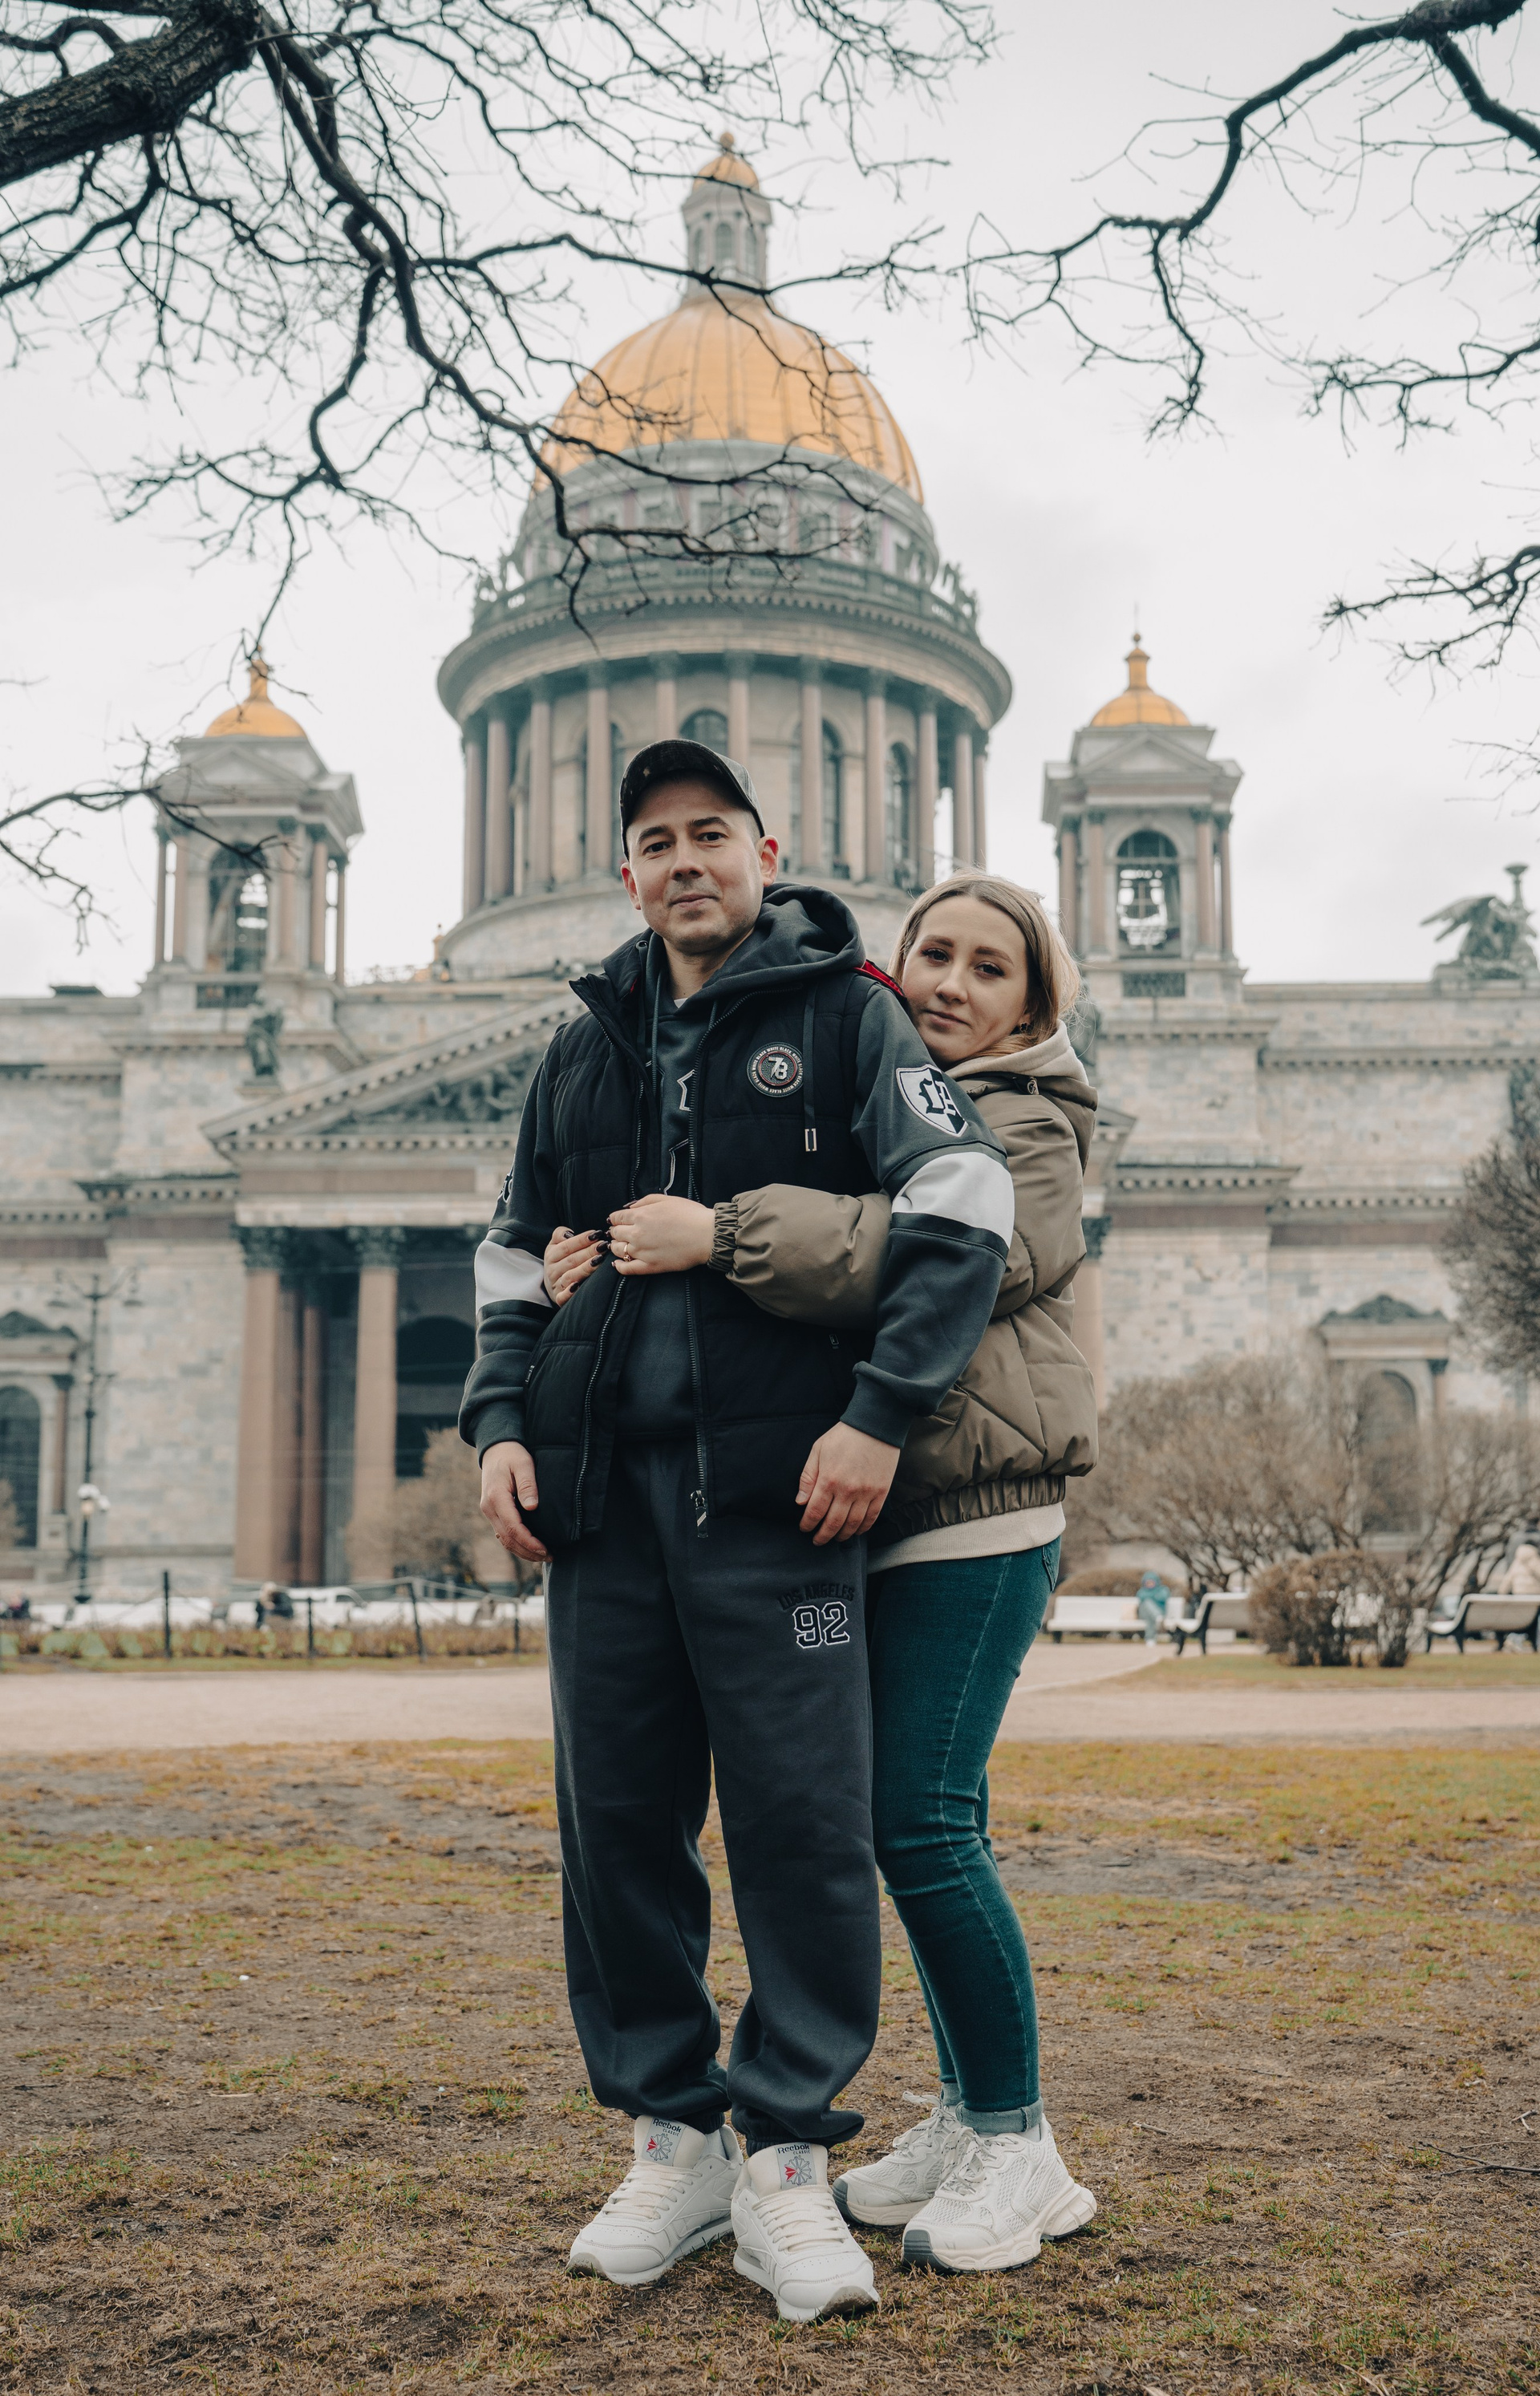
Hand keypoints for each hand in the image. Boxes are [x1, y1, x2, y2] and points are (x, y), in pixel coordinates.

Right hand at [479, 1440, 548, 1562]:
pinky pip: (503, 1533)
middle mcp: (489, 1508)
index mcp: (496, 1497)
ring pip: (504, 1539)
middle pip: (507, 1539)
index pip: (513, 1527)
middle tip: (549, 1556)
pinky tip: (529, 1548)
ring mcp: (489, 1511)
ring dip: (522, 1551)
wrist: (495, 1449)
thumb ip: (528, 1484)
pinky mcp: (493, 1512)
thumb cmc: (512, 1454)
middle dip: (528, 1551)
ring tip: (542, 1556)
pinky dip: (516, 1543)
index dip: (529, 1542)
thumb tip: (532, 1507)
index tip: (545, 1549)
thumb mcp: (523, 1463)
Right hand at [545, 1225, 605, 1306]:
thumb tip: (570, 1234)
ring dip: (585, 1268)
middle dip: (588, 1252)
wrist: (552, 1284)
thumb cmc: (559, 1261)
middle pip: (571, 1260)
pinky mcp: (559, 1298)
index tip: (596, 1234)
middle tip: (603, 1246)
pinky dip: (569, 1292)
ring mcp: (556, 1285)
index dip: (581, 1240)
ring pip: (571, 1276)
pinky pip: (563, 1296)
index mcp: (551, 1256)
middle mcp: (552, 1270)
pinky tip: (579, 1285)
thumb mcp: (555, 1246)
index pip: (566, 1246)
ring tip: (600, 1260)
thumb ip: (560, 1234)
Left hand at [608, 1192, 715, 1275]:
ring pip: (618, 1250)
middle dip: (615, 1231)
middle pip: (615, 1233)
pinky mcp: (650, 1266)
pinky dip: (619, 1266)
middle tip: (619, 1232)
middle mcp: (637, 1233)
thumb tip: (629, 1208)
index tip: (617, 1220)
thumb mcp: (666, 1199)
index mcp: (641, 1215)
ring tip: (619, 1245)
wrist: (707, 1235)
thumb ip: (644, 1201)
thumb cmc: (691, 1215)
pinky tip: (618, 1263)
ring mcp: (642, 1251)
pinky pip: (627, 1269)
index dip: (615, 1218)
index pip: (617, 1217)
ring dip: (615, 1246)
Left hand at [797, 1423, 900, 1546]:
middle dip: (822, 1536)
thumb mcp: (818, 1451)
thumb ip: (808, 1477)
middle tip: (817, 1541)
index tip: (804, 1529)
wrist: (875, 1426)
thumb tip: (800, 1501)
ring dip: (841, 1536)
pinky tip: (855, 1531)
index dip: (808, 1524)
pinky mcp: (881, 1493)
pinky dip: (862, 1529)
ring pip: (852, 1525)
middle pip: (833, 1523)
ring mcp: (866, 1493)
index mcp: (828, 1480)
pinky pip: (871, 1518)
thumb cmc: (843, 1437)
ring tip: (835, 1539)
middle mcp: (847, 1490)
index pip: (814, 1511)